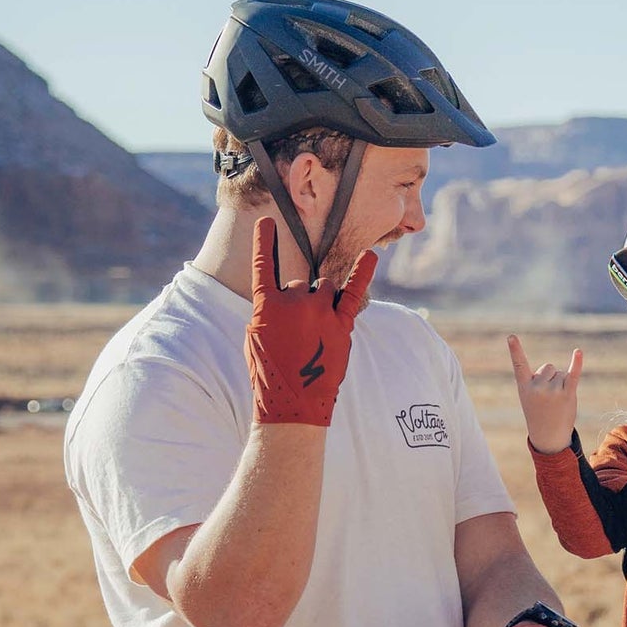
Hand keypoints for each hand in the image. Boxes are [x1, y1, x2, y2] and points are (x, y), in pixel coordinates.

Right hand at [245, 216, 377, 426]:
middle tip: (297, 336)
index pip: (263, 266)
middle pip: (300, 285)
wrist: (293, 405)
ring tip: (316, 331)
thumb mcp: (255, 339)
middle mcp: (294, 302)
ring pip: (324, 287)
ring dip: (321, 301)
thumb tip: (285, 301)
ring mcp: (320, 312)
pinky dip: (363, 272)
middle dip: (299, 304)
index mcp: (267, 306)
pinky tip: (371, 254)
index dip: (264, 243)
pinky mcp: (342, 325)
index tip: (267, 222)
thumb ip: (269, 313)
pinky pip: (354, 292)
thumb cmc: (269, 374)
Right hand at [508, 335, 581, 453]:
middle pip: (547, 367)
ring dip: (561, 384)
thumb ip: (540, 379)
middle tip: (547, 399)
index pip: (519, 364)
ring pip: (560, 373)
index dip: (515, 349)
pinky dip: (576, 363)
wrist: (549, 436)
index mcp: (524, 386)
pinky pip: (573, 374)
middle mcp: (537, 387)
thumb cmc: (539, 412)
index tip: (511, 336)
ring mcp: (553, 390)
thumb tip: (558, 366)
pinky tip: (578, 352)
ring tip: (556, 402)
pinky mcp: (568, 394)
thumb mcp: (531, 395)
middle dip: (550, 378)